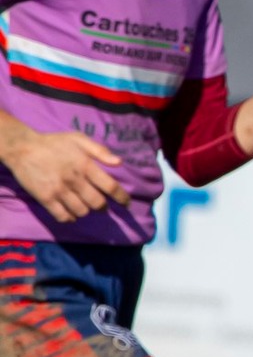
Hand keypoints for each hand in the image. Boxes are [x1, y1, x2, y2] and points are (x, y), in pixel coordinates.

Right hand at [0, 129, 128, 221]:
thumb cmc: (53, 143)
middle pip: (97, 203)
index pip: (110, 186)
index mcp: (85, 165)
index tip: (126, 203)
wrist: (22, 148)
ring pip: (82, 211)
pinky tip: (71, 213)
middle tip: (101, 205)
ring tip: (84, 205)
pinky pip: (63, 216)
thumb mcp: (78, 139)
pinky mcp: (45, 198)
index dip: (121, 198)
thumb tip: (119, 162)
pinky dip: (70, 218)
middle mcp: (74, 180)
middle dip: (103, 207)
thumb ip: (100, 150)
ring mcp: (59, 190)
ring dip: (86, 211)